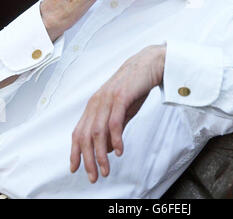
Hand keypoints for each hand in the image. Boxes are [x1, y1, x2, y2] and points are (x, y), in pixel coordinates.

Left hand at [70, 44, 165, 182]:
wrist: (149, 64)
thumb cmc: (135, 86)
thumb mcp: (121, 110)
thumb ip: (113, 128)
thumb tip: (105, 148)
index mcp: (94, 104)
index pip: (78, 132)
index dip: (75, 151)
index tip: (75, 168)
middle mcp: (97, 102)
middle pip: (85, 135)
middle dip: (88, 159)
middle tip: (94, 176)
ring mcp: (107, 98)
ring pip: (97, 132)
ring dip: (100, 154)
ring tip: (106, 169)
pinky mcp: (120, 96)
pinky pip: (114, 122)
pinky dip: (115, 139)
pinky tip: (119, 151)